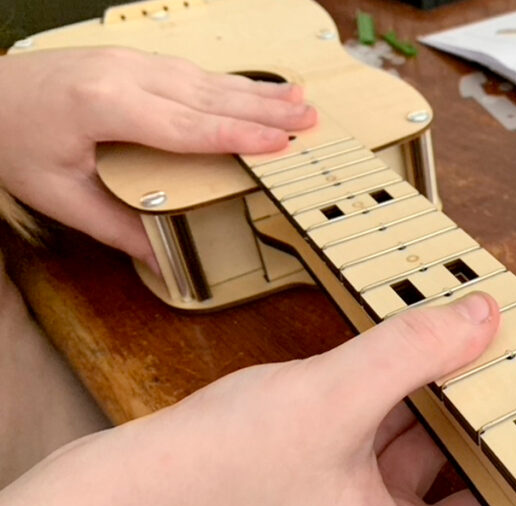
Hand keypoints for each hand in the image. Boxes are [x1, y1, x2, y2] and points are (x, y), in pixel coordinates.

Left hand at [0, 47, 316, 267]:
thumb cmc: (12, 141)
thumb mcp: (57, 195)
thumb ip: (115, 227)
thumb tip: (161, 259)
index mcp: (103, 107)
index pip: (185, 126)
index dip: (236, 136)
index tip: (278, 143)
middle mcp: (121, 75)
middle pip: (206, 95)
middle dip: (263, 108)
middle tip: (309, 119)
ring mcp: (127, 61)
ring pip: (205, 79)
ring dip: (255, 91)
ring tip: (299, 99)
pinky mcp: (129, 59)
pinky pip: (190, 72)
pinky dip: (229, 82)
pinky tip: (255, 88)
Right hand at [0, 293, 515, 505]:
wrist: (119, 498)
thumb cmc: (213, 474)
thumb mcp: (331, 396)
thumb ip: (414, 352)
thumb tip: (482, 316)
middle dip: (499, 485)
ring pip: (427, 496)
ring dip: (451, 443)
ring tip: (471, 378)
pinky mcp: (323, 502)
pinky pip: (385, 470)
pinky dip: (404, 427)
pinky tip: (404, 370)